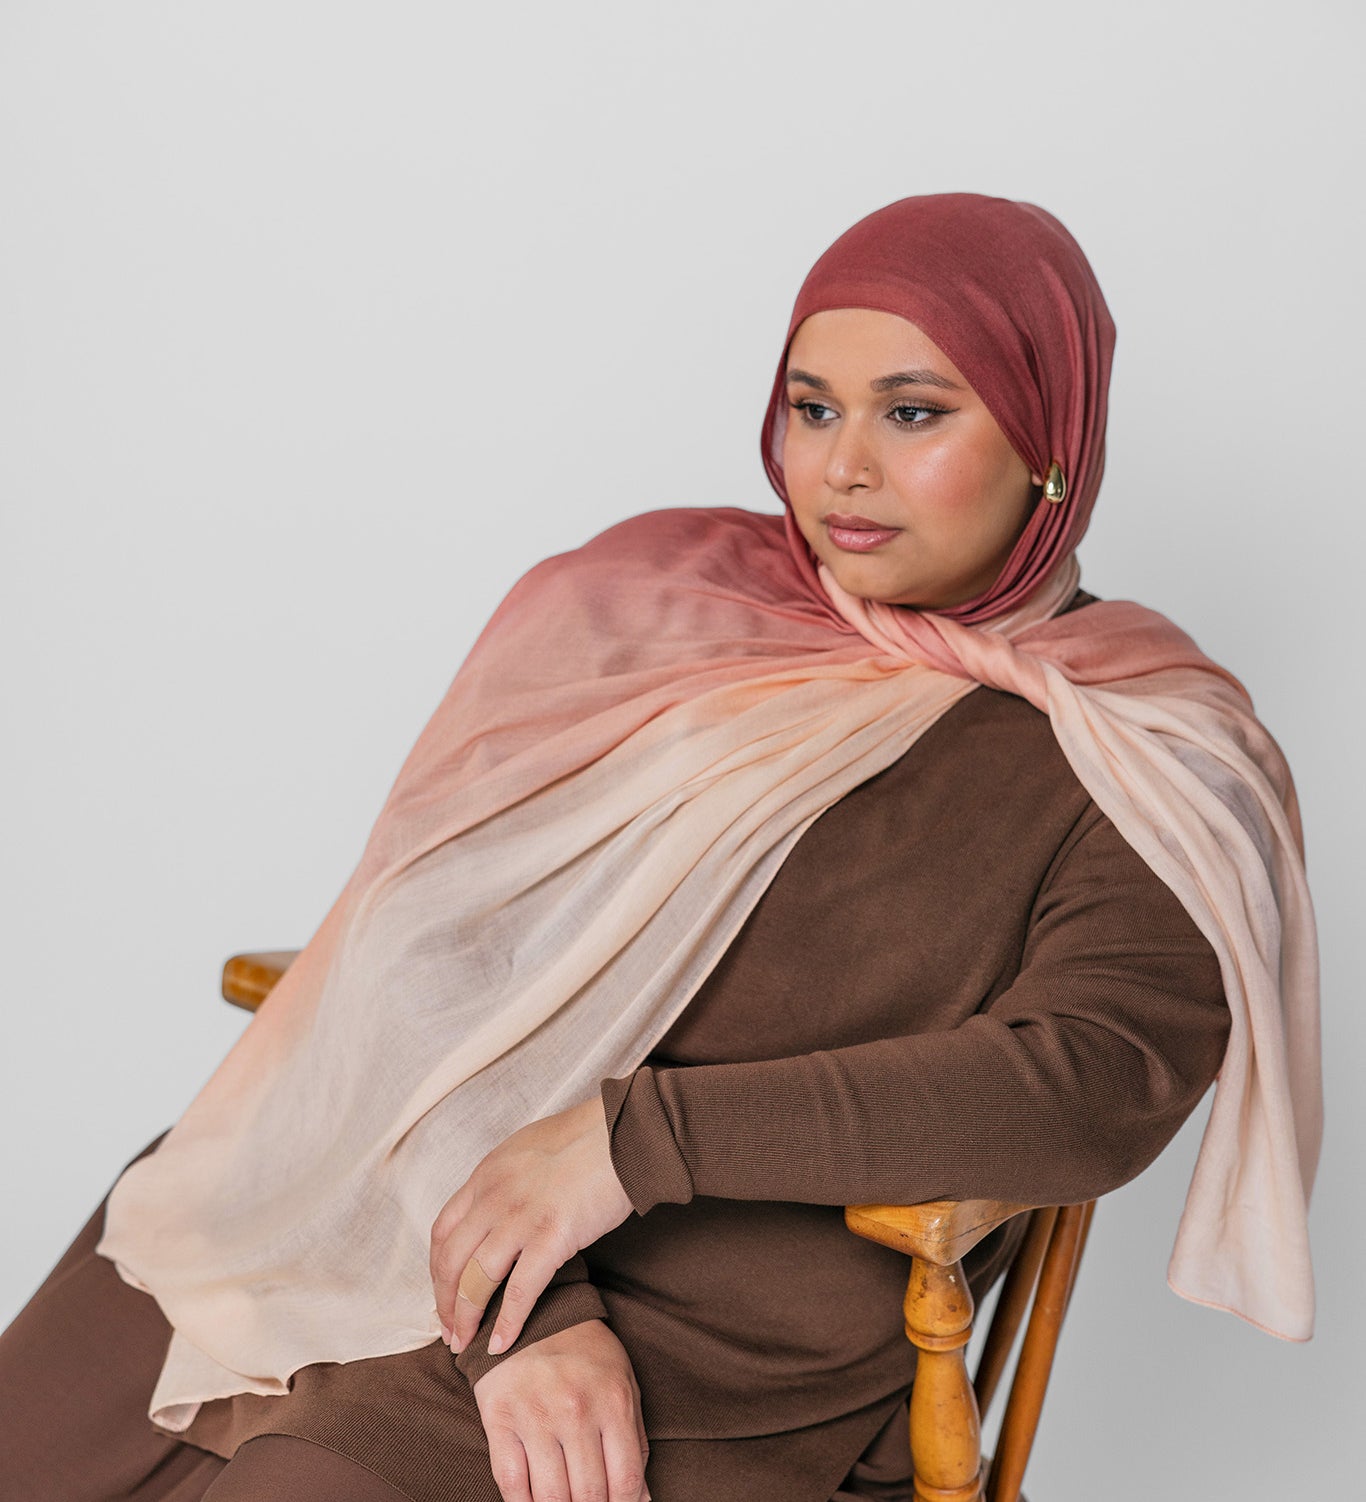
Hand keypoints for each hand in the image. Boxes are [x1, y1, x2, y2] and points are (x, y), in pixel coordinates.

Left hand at [430, 1096, 633, 1353]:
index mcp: (486, 1175)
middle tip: (449, 1333)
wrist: (622, 1133)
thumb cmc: (585, 1138)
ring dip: (466, 1318)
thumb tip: (500, 1206)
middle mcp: (494, 1197)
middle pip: (450, 1260)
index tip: (444, 1295)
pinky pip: (520, 1290)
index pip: (443, 1232)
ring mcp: (521, 1217)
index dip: (437, 1270)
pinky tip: (500, 1344)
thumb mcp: (527, 1149)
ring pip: (475, 1279)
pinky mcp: (552, 1236)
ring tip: (464, 1345)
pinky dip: (507, 1322)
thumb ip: (506, 1180)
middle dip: (445, 1303)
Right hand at [473, 1318, 649, 1501]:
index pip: (624, 1482)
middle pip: (588, 1496)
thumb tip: (643, 1500)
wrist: (536, 1315)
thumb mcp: (623, 1386)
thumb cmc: (587, 1356)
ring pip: (550, 1498)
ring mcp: (535, 1415)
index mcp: (612, 1401)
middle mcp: (575, 1409)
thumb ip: (636, 1443)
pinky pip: (510, 1484)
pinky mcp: (500, 1418)